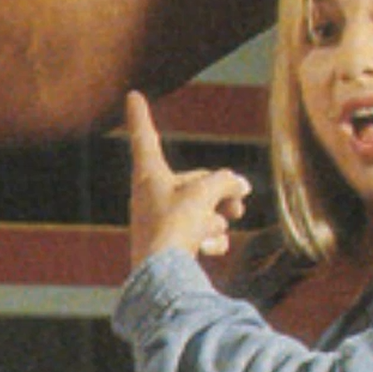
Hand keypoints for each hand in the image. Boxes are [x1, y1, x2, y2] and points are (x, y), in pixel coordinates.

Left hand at [126, 91, 249, 268]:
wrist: (161, 277)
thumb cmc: (174, 227)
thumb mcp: (205, 193)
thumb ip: (225, 181)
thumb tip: (240, 185)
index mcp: (149, 176)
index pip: (146, 137)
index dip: (140, 116)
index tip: (132, 94)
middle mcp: (151, 196)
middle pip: (193, 181)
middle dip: (221, 190)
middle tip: (240, 203)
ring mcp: (161, 222)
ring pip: (201, 209)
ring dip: (216, 218)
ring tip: (217, 228)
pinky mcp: (170, 246)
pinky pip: (199, 234)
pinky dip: (210, 240)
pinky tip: (210, 249)